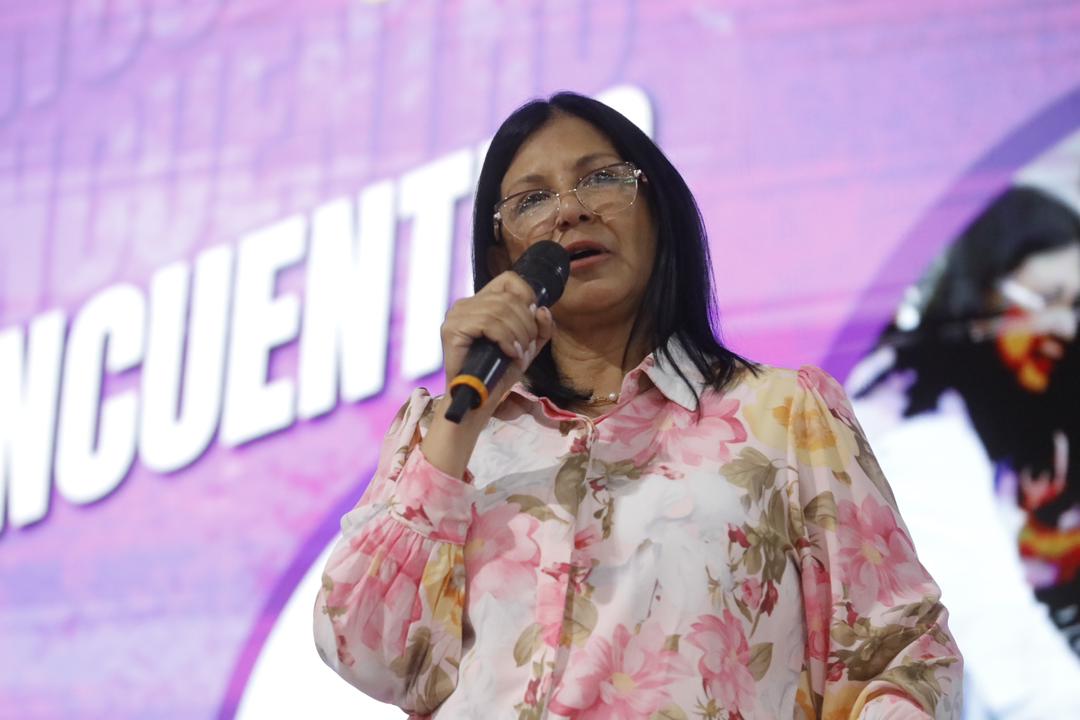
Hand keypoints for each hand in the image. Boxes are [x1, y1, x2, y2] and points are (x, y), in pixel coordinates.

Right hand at [440, 270, 556, 406]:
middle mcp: (466, 304)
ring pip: (500, 310)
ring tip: (518, 353)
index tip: (532, 323)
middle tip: (526, 347)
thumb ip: (540, 328)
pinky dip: (505, 339)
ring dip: (518, 334)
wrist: (477, 401)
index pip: (509, 280)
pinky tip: (509, 353)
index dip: (527, 296)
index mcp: (481, 303)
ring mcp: (456, 315)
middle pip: (509, 298)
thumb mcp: (527, 347)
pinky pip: (488, 323)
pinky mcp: (452, 329)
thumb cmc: (498, 374)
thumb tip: (542, 308)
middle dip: (526, 324)